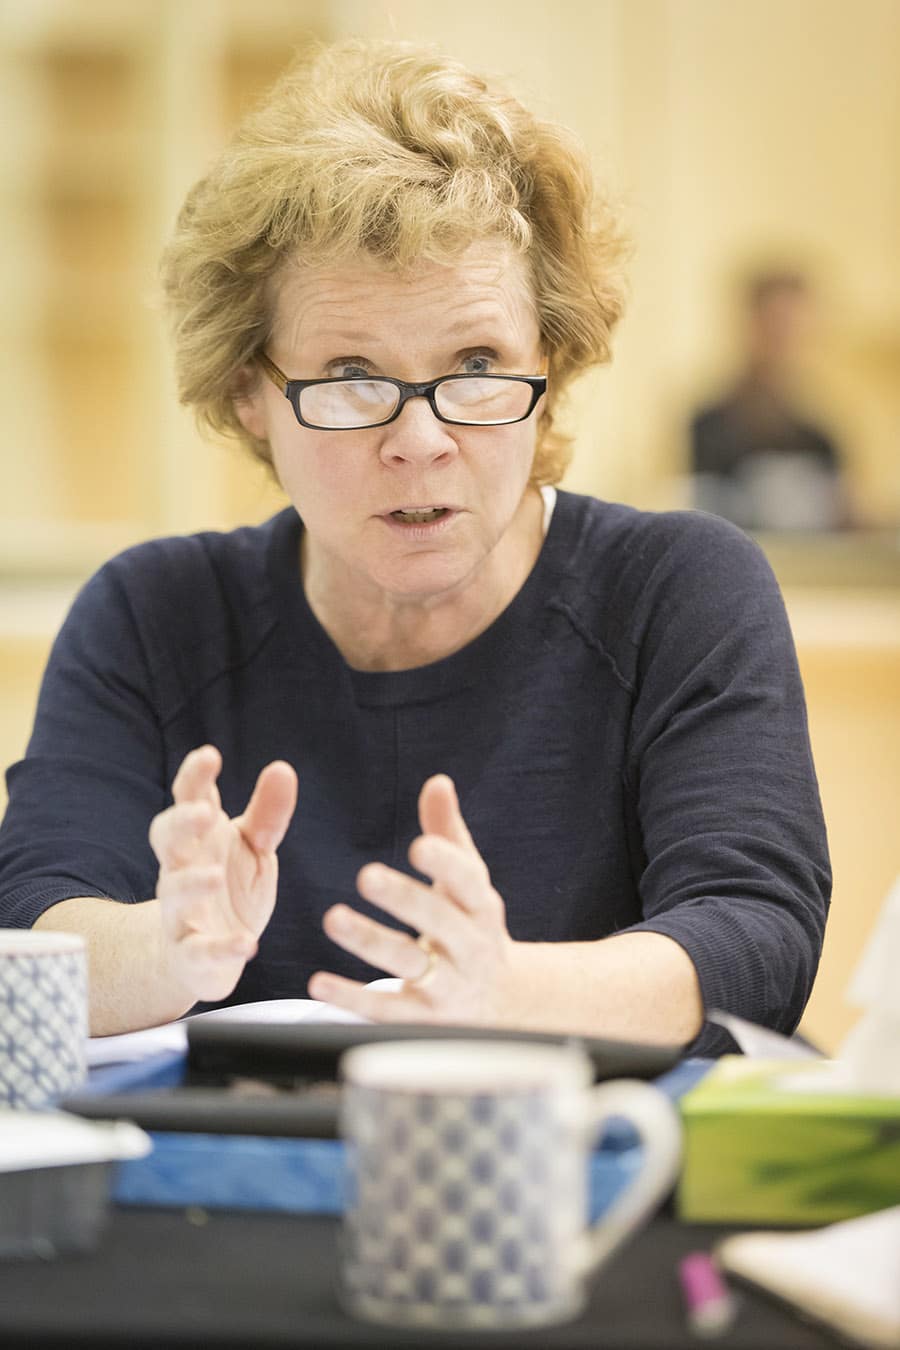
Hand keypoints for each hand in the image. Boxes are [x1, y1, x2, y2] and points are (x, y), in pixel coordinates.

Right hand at [149, 745, 297, 1002]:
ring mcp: (182, 912)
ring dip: (192, 883)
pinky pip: (199, 951)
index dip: (195, 777)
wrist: (203, 956)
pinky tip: (247, 944)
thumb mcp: (254, 849)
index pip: (190, 799)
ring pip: (174, 893)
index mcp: (200, 838)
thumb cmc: (229, 889)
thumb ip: (268, 814)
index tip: (210, 756)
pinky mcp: (191, 954)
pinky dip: (221, 949)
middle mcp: (182, 869)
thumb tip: (283, 767)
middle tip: (204, 812)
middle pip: (167, 839)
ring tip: (215, 875)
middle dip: (181, 823)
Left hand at [308, 774, 520, 1023]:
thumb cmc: (473, 927)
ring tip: (333, 918)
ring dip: (371, 941)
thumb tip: (437, 782)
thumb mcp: (470, 883)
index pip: (468, 881)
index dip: (446, 864)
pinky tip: (318, 982)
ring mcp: (449, 986)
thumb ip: (449, 833)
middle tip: (367, 876)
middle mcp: (470, 945)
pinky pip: (386, 1010)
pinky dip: (351, 997)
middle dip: (405, 899)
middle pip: (439, 920)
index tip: (419, 846)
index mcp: (482, 906)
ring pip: (409, 962)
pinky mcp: (423, 1019)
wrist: (502, 1005)